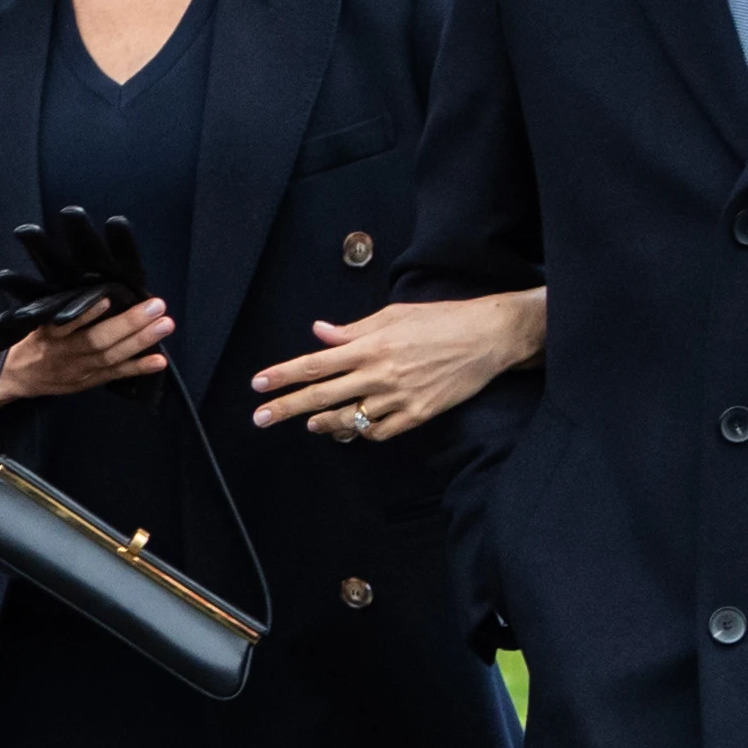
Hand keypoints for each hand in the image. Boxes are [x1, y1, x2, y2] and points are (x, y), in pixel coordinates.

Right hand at [0, 297, 172, 433]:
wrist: (18, 375)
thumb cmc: (32, 338)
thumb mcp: (36, 318)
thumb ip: (59, 306)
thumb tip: (92, 285)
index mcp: (50, 333)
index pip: (69, 323)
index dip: (88, 313)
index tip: (108, 297)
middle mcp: (66, 352)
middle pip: (98, 340)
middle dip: (129, 324)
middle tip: (157, 306)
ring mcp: (80, 369)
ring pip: (112, 356)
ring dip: (140, 341)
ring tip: (165, 325)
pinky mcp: (90, 380)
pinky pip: (116, 375)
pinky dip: (138, 368)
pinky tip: (159, 361)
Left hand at [249, 289, 546, 442]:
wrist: (488, 337)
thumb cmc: (441, 319)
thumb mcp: (394, 314)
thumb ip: (354, 330)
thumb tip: (320, 333)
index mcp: (371, 346)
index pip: (316, 363)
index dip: (284, 375)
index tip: (259, 384)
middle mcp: (380, 374)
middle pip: (323, 395)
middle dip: (287, 407)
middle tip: (261, 418)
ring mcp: (399, 398)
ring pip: (350, 419)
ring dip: (324, 423)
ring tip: (309, 424)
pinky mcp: (419, 415)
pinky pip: (381, 432)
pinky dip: (364, 432)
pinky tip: (354, 428)